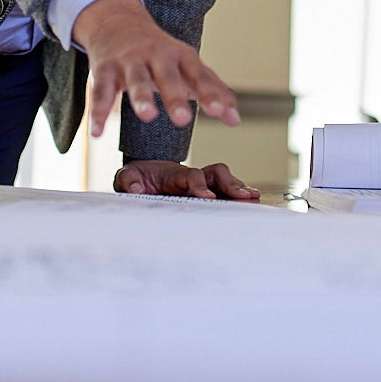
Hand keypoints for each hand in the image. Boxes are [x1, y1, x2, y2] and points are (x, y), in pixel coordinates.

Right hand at [71, 0, 239, 138]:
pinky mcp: (105, 69)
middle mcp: (156, 56)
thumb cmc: (159, 52)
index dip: (210, 94)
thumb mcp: (187, 65)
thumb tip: (235, 120)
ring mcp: (129, 61)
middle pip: (167, 76)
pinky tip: (98, 133)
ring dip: (141, 98)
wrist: (117, 21)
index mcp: (180, 56)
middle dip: (175, 97)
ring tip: (148, 116)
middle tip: (184, 120)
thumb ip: (211, 91)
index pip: (198, 75)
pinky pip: (101, 92)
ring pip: (135, 80)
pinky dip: (99, 113)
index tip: (221, 113)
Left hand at [114, 159, 258, 199]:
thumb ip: (129, 181)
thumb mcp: (126, 177)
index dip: (200, 186)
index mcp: (175, 174)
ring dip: (240, 189)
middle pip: (218, 174)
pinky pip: (225, 194)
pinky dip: (238, 198)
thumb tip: (138, 189)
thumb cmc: (136, 178)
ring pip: (225, 181)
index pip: (193, 176)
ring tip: (254, 200)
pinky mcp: (205, 195)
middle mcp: (192, 177)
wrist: (141, 178)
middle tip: (244, 197)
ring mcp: (201, 185)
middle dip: (232, 184)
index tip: (207, 198)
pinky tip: (251, 207)